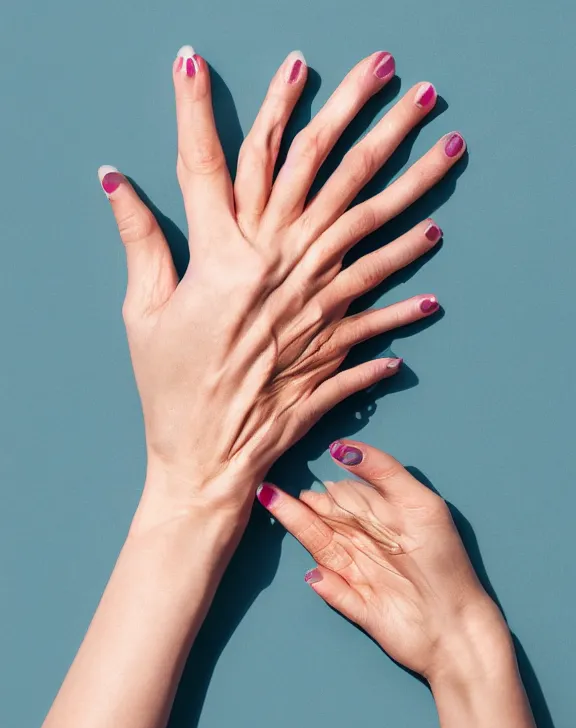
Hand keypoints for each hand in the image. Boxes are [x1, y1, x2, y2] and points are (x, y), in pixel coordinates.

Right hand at [99, 47, 464, 509]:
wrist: (207, 457)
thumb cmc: (170, 389)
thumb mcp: (143, 312)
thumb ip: (140, 242)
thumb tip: (115, 182)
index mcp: (222, 256)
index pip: (214, 161)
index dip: (199, 108)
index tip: (198, 62)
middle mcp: (278, 270)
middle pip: (324, 174)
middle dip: (359, 114)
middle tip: (389, 72)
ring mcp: (316, 307)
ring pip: (372, 229)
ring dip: (415, 184)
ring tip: (447, 144)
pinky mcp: (335, 346)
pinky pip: (382, 314)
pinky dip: (408, 298)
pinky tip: (435, 275)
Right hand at [258, 440, 508, 681]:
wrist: (458, 626)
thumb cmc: (443, 559)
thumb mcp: (419, 503)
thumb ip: (383, 472)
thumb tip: (339, 450)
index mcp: (382, 518)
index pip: (344, 497)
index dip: (325, 487)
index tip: (301, 470)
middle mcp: (367, 544)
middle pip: (326, 519)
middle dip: (301, 504)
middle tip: (271, 489)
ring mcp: (360, 575)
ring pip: (321, 547)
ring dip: (299, 527)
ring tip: (274, 503)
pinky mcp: (357, 605)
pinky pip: (333, 591)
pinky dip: (324, 584)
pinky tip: (316, 575)